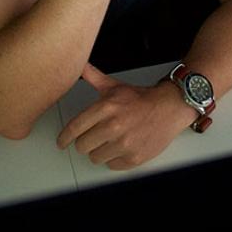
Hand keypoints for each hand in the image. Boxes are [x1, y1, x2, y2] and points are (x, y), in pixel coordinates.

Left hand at [56, 63, 193, 169]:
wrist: (169, 108)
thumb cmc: (141, 99)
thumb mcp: (114, 86)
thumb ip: (94, 77)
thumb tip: (80, 66)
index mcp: (106, 107)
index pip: (74, 128)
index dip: (64, 137)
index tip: (62, 142)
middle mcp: (113, 126)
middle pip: (82, 146)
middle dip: (85, 142)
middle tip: (93, 137)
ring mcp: (124, 144)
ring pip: (95, 157)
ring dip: (99, 151)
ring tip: (109, 141)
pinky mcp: (134, 158)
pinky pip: (111, 165)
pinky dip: (114, 158)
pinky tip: (120, 147)